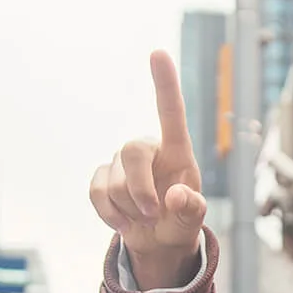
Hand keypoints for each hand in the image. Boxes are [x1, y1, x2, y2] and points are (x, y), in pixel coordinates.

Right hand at [89, 50, 206, 288]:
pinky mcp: (102, 176)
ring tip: (146, 219)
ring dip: (131, 210)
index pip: (171, 113)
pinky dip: (111, 215)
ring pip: (115, 183)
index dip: (165, 84)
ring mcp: (121, 161)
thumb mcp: (194, 219)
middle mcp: (148, 148)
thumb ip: (192, 208)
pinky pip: (97, 193)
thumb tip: (174, 196)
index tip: (158, 53)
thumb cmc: (181, 220)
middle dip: (141, 191)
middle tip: (154, 215)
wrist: (159, 240)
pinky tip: (125, 223)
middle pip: (132, 153)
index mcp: (177, 151)